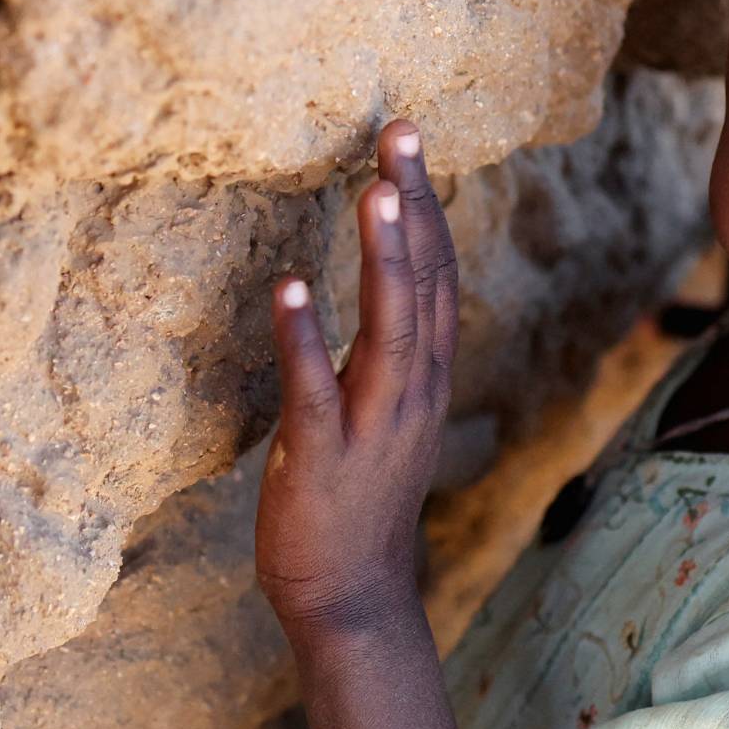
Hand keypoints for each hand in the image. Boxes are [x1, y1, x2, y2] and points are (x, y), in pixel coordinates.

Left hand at [256, 120, 458, 632]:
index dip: (427, 205)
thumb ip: (391, 347)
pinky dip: (305, 337)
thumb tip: (389, 278)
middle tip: (401, 132)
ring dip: (383, 257)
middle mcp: (414, 389)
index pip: (437, 274)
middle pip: (424, 282)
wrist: (351, 595)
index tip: (410, 141)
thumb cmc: (356, 499)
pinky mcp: (325, 456)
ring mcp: (375, 423)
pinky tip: (291, 285)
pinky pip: (315, 388)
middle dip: (414, 204)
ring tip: (374, 190)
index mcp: (425, 374)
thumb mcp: (384, 409)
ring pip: (390, 327)